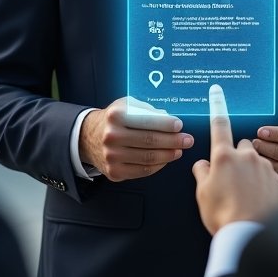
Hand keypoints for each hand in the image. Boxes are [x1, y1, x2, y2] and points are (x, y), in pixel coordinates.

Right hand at [79, 96, 193, 181]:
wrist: (89, 137)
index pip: (147, 121)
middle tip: (187, 140)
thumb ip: (146, 109)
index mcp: (116, 116)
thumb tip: (169, 118)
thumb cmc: (113, 119)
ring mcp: (112, 156)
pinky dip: (158, 166)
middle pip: (150, 141)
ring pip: (148, 158)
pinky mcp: (114, 172)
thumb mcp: (126, 105)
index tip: (179, 125)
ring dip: (168, 155)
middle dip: (173, 141)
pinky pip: (142, 171)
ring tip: (179, 150)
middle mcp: (112, 136)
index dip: (166, 124)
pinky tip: (166, 159)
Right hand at [192, 85, 277, 234]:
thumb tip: (204, 164)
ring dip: (255, 176)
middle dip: (240, 157)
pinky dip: (269, 191)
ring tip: (249, 200)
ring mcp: (268, 170)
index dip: (217, 106)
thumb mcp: (202, 195)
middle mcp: (248, 158)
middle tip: (234, 180)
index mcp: (225, 157)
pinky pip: (274, 183)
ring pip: (260, 165)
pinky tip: (263, 207)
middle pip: (244, 146)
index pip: (219, 125)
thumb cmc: (223, 217)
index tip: (216, 90)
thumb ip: (202, 174)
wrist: (252, 237)